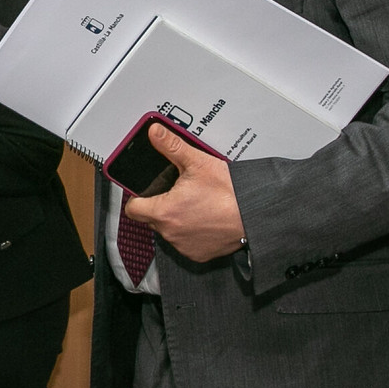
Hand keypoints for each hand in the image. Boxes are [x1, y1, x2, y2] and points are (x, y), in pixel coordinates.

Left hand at [122, 123, 245, 261]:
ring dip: (176, 220)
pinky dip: (191, 233)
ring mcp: (185, 246)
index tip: (147, 191)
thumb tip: (155, 133)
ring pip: (169, 231)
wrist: (256, 214)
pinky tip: (204, 219)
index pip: (133, 209)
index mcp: (164, 211)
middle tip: (178, 193)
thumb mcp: (197, 162)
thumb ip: (171, 146)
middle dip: (160, 205)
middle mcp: (171, 233)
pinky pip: (185, 243)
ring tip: (195, 204)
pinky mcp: (199, 254)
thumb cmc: (230, 193)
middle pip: (152, 218)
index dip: (138, 198)